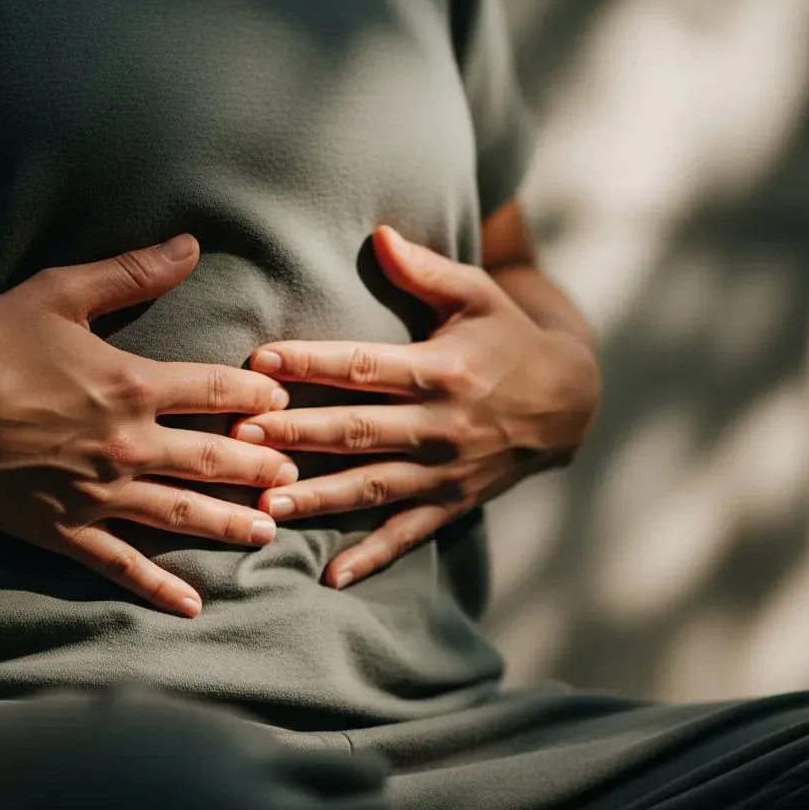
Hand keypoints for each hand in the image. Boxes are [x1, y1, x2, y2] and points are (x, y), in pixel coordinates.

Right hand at [0, 236, 296, 616]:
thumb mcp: (61, 293)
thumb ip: (131, 272)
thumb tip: (191, 245)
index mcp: (133, 385)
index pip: (217, 391)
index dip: (257, 396)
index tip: (283, 405)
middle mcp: (129, 444)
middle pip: (214, 459)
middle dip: (260, 467)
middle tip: (293, 477)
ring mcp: (101, 493)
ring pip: (183, 514)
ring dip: (231, 525)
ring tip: (269, 533)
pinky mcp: (68, 531)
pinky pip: (122, 565)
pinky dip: (158, 588)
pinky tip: (193, 606)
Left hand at [232, 226, 599, 588]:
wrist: (569, 403)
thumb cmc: (508, 339)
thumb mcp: (477, 295)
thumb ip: (426, 270)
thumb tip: (379, 233)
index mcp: (441, 370)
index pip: (365, 366)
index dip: (313, 362)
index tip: (261, 358)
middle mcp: (441, 426)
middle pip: (357, 430)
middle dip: (296, 433)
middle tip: (239, 435)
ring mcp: (446, 471)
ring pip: (372, 487)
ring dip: (318, 497)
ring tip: (266, 504)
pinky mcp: (452, 503)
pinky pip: (408, 534)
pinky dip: (371, 557)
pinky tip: (331, 576)